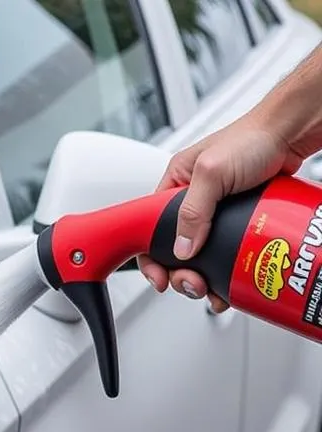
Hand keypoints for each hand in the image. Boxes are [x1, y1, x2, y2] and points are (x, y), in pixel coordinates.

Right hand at [137, 114, 302, 312]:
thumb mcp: (212, 172)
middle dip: (181, 275)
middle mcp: (192, 201)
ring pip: (200, 258)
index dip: (150, 258)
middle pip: (174, 251)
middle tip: (193, 284)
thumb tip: (181, 248)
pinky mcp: (237, 221)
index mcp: (175, 185)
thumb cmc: (255, 137)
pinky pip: (225, 254)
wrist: (294, 132)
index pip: (149, 230)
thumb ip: (192, 211)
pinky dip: (225, 273)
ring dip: (203, 279)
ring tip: (211, 289)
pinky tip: (228, 282)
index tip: (161, 278)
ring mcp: (215, 214)